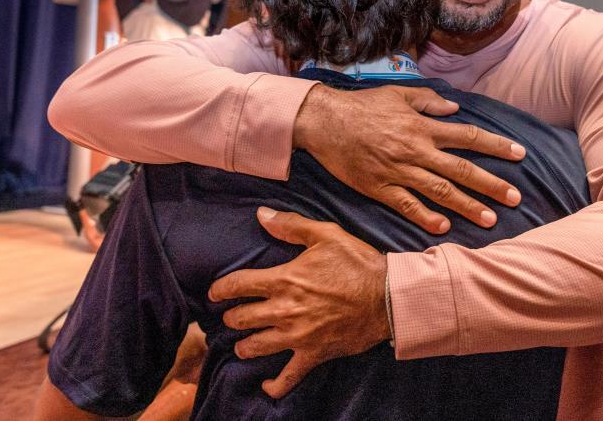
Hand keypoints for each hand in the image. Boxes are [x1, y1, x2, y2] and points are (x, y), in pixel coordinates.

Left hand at [209, 208, 388, 398]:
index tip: (214, 292)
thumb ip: (291, 226)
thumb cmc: (358, 263)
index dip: (220, 289)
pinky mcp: (313, 354)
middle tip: (231, 315)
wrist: (388, 297)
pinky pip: (287, 378)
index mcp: (284, 280)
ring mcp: (297, 336)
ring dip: (243, 345)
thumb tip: (261, 215)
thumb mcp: (326, 235)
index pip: (238, 285)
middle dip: (231, 317)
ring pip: (255, 347)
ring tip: (242, 342)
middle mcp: (284, 311)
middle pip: (240, 319)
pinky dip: (273, 385)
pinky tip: (265, 386)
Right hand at [293, 84, 524, 232]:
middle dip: (491, 184)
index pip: (468, 136)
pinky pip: (407, 205)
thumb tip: (456, 108)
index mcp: (423, 127)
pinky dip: (426, 217)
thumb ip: (429, 101)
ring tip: (490, 220)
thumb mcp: (399, 94)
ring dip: (467, 206)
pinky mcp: (379, 187)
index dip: (496, 145)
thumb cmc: (362, 106)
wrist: (325, 121)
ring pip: (440, 191)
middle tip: (515, 198)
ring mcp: (398, 171)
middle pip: (461, 170)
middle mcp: (416, 150)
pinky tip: (444, 228)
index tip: (519, 154)